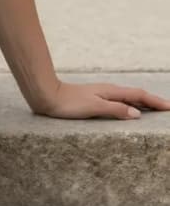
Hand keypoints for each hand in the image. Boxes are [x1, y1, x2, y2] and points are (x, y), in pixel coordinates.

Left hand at [32, 81, 169, 120]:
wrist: (47, 96)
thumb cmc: (68, 103)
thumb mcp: (94, 108)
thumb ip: (116, 110)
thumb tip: (137, 114)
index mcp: (111, 92)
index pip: (139, 96)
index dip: (155, 102)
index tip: (169, 107)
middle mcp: (108, 91)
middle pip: (136, 95)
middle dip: (153, 101)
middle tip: (167, 108)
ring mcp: (101, 94)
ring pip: (128, 97)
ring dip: (142, 103)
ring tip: (154, 110)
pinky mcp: (94, 99)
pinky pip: (119, 101)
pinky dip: (130, 104)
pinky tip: (128, 110)